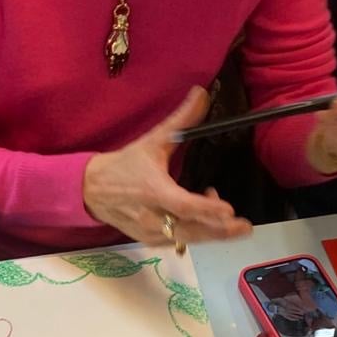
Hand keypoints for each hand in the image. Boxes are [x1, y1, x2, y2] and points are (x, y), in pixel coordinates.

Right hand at [82, 87, 253, 246]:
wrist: (92, 191)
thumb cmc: (124, 165)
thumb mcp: (152, 140)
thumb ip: (181, 120)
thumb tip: (202, 94)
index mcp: (153, 191)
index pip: (183, 205)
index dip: (206, 210)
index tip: (228, 210)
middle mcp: (152, 217)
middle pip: (190, 229)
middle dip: (219, 230)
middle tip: (244, 228)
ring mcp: (150, 232)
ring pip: (186, 239)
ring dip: (211, 232)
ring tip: (232, 222)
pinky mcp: (149, 241)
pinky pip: (178, 242)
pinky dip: (196, 234)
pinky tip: (208, 222)